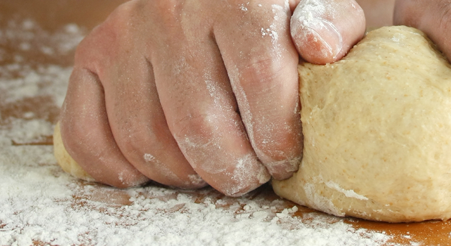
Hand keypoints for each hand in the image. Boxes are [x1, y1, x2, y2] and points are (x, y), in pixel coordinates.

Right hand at [59, 0, 364, 195]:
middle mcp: (170, 11)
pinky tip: (153, 170)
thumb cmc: (270, 9)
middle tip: (249, 173)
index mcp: (236, 0)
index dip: (276, 141)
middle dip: (233, 169)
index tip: (284, 159)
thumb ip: (332, 24)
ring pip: (147, 139)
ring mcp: (124, 35)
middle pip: (200, 125)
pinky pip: (88, 133)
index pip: (258, 85)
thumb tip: (320, 48)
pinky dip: (118, 168)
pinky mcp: (92, 57)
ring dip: (185, 174)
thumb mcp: (314, 6)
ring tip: (212, 168)